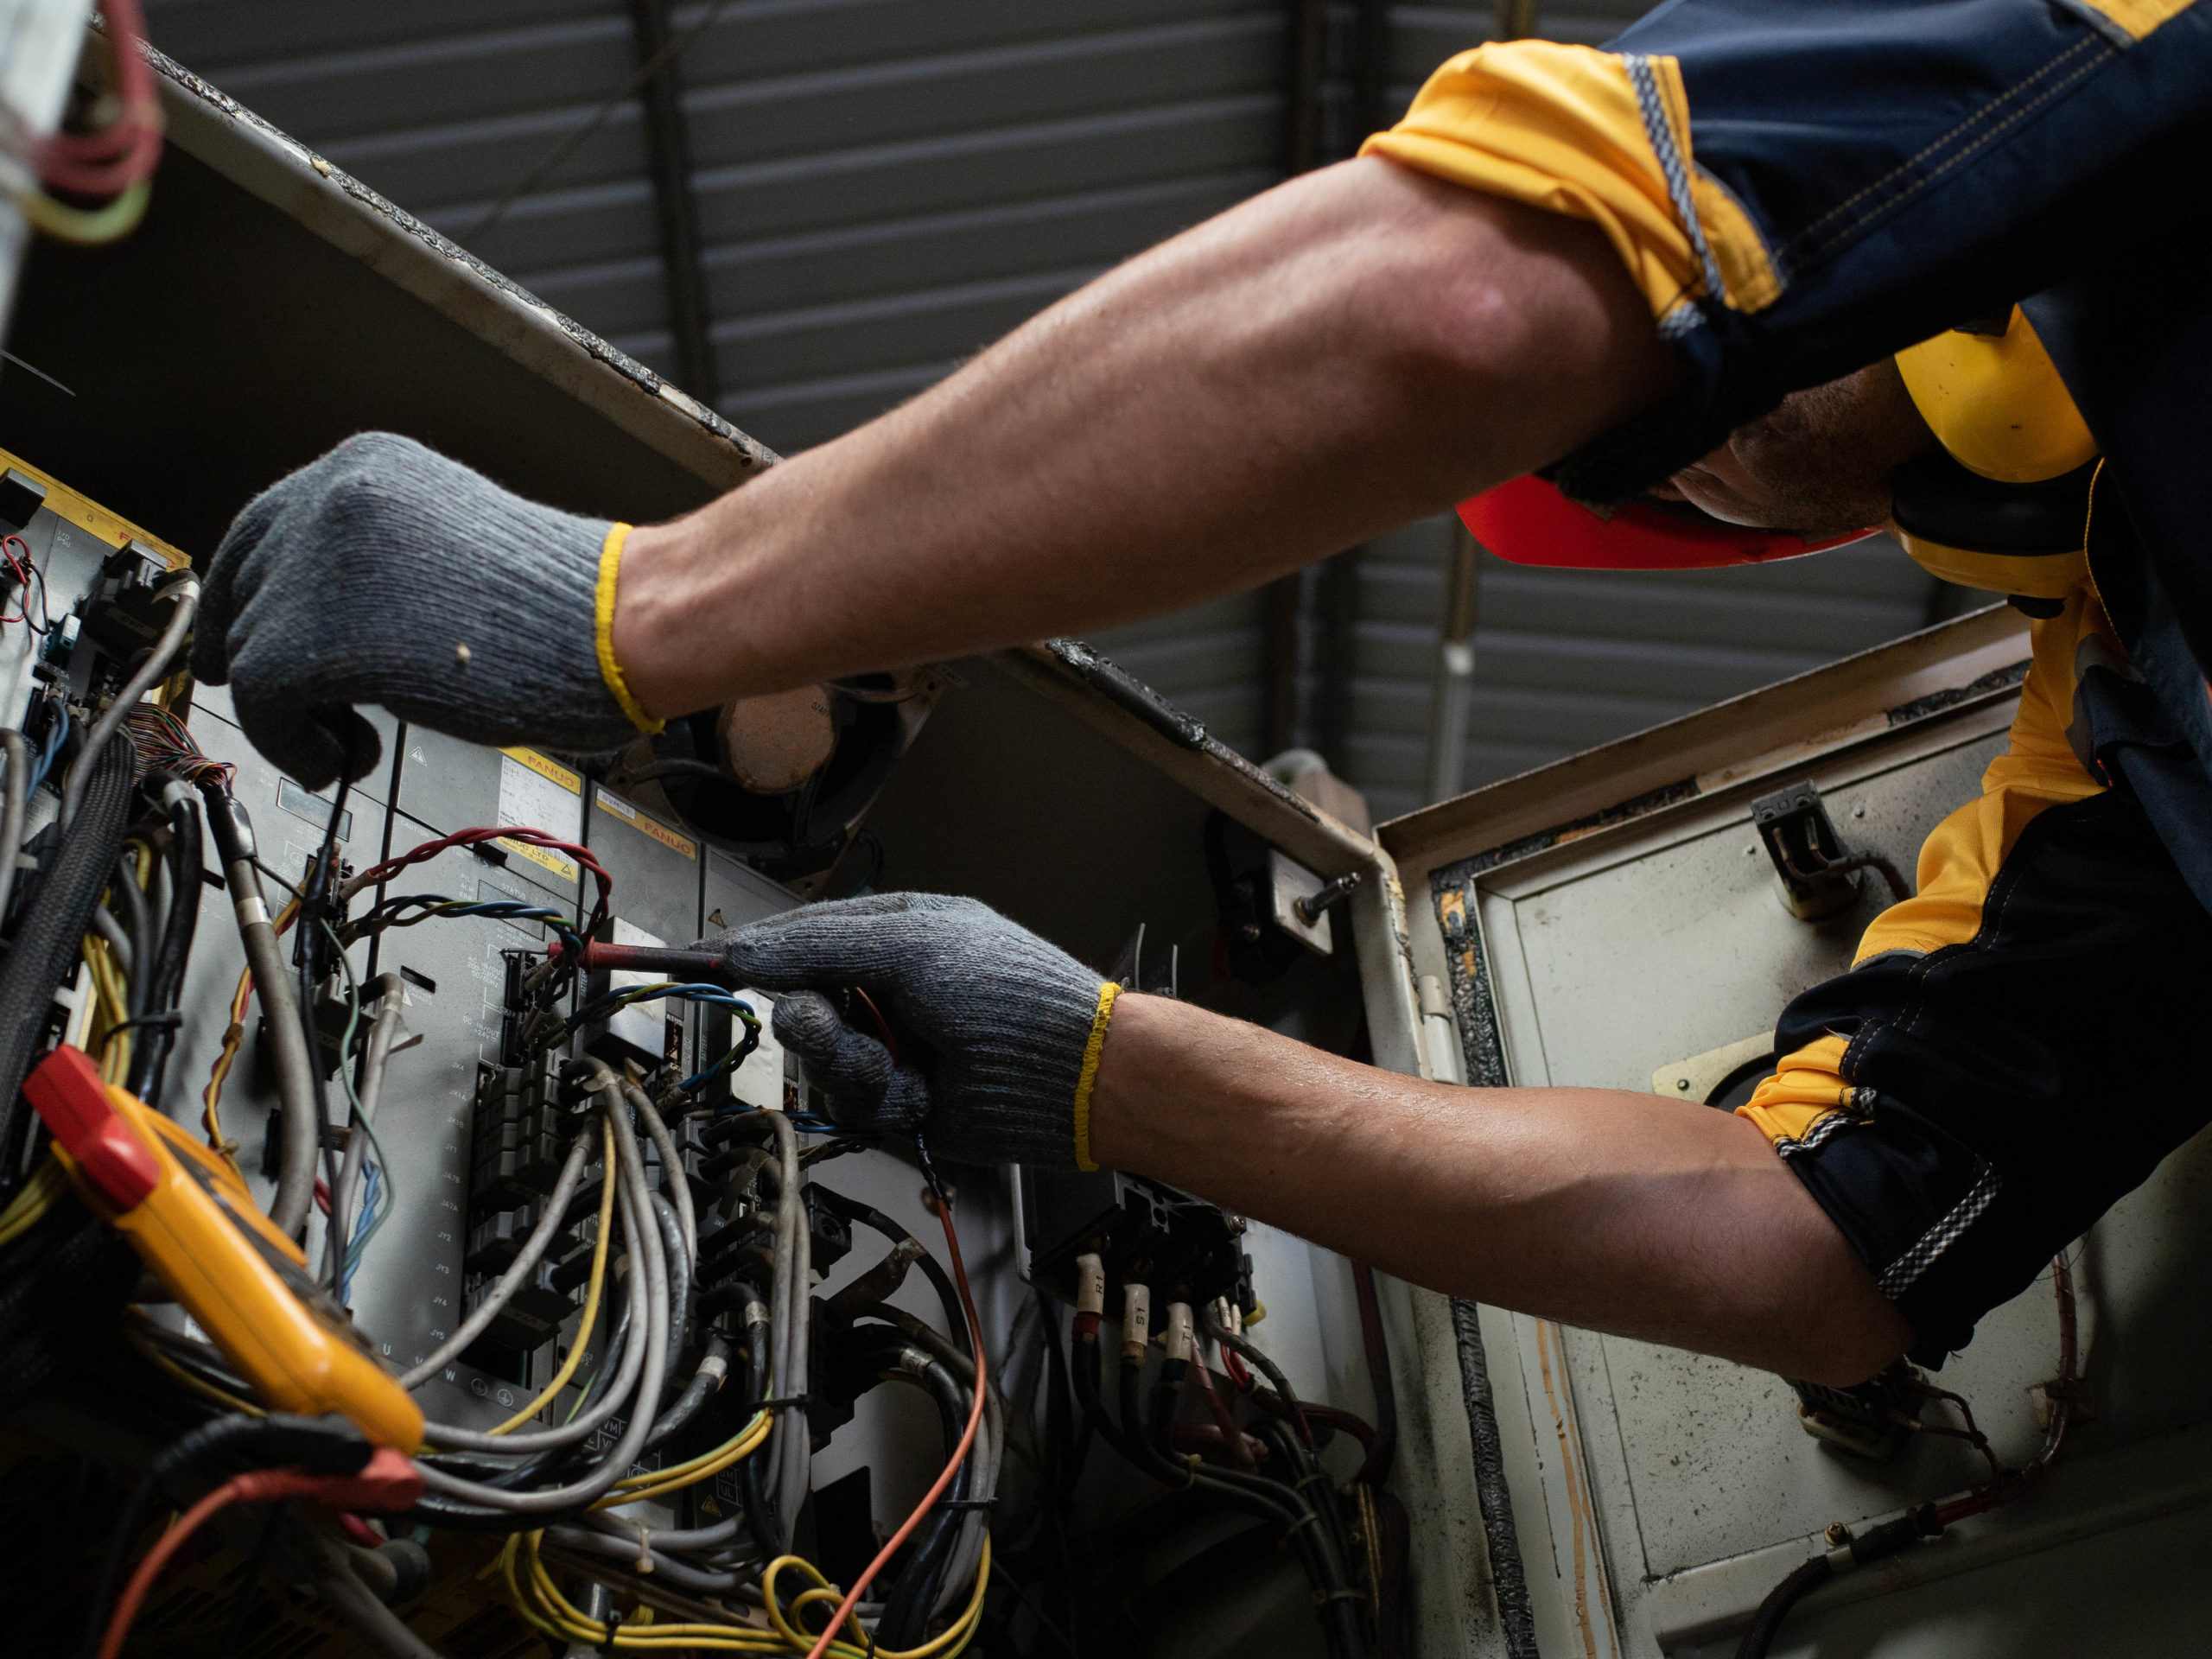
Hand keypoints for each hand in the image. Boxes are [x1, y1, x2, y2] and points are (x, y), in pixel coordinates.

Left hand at [193, 432, 657, 788]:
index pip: (263, 527)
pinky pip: (260, 698)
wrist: (614, 624)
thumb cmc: (568, 606)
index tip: (239, 644)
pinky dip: (292, 742)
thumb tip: (331, 614)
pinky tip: (345, 754)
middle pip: (242, 584)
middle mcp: (332, 498)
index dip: (246, 597)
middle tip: (283, 709)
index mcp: (370, 467)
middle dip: (255, 654)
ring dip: (289, 709)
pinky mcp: (315, 635)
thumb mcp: (451, 546)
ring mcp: (319, 562)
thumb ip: (382, 560)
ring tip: (349, 736)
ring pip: (248, 645)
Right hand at [710, 894, 1119, 1168]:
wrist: (1068, 1075)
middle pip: (798, 1002)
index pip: (802, 936)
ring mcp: (891, 1044)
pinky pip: (850, 1103)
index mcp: (893, 932)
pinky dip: (883, 1100)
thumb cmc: (1008, 992)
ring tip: (903, 1067)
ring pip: (818, 1060)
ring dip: (855, 1067)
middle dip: (817, 1023)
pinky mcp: (898, 1098)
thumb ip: (822, 945)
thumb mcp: (912, 946)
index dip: (752, 950)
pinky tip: (923, 1093)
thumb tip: (745, 948)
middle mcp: (886, 986)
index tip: (697, 960)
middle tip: (843, 1028)